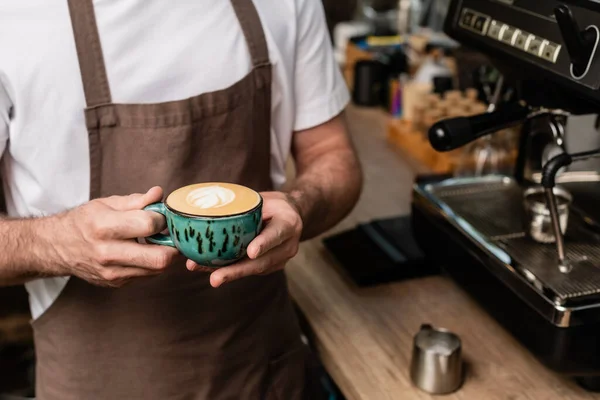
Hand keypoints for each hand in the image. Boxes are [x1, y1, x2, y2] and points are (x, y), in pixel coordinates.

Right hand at [48, 187, 179, 287]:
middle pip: (160, 258)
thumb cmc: (84, 221)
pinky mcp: (116, 283)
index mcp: (104, 227)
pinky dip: (151, 263)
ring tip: (156, 241)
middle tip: (169, 234)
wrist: (56, 247)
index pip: (149, 225)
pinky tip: (143, 251)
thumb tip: (159, 194)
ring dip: (164, 255)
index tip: (160, 216)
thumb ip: (137, 200)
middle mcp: (108, 253)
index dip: (161, 219)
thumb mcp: (107, 204)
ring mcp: (112, 272)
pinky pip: (147, 275)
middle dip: (172, 245)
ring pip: (157, 269)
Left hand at [187, 192, 302, 286]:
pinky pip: (251, 270)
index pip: (277, 233)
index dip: (264, 243)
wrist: (289, 215)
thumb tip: (210, 210)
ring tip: (211, 278)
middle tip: (216, 278)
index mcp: (288, 223)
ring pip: (255, 269)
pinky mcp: (272, 266)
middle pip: (263, 261)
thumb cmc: (272, 204)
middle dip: (237, 270)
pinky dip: (232, 271)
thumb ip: (245, 207)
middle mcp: (288, 245)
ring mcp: (281, 259)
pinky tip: (214, 271)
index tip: (251, 253)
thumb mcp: (263, 199)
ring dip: (231, 274)